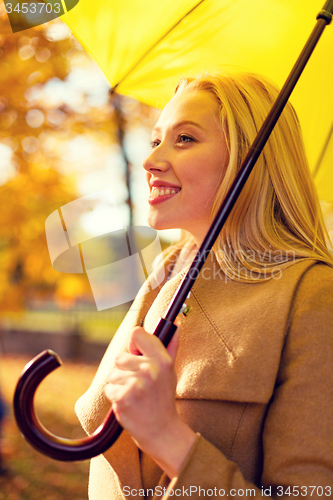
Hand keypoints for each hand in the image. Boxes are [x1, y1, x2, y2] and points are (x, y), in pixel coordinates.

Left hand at [104, 324, 195, 476]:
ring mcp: (136, 385)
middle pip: (120, 356)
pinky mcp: (122, 398)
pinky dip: (115, 397)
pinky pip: (109, 389)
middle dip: (125, 369)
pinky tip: (129, 403)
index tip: (137, 356)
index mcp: (162, 359)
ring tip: (135, 395)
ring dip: (119, 384)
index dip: (134, 345)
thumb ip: (170, 345)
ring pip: (112, 374)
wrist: (161, 431)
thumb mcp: (170, 370)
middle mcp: (150, 370)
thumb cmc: (163, 397)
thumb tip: (175, 323)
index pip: (136, 333)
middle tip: (139, 384)